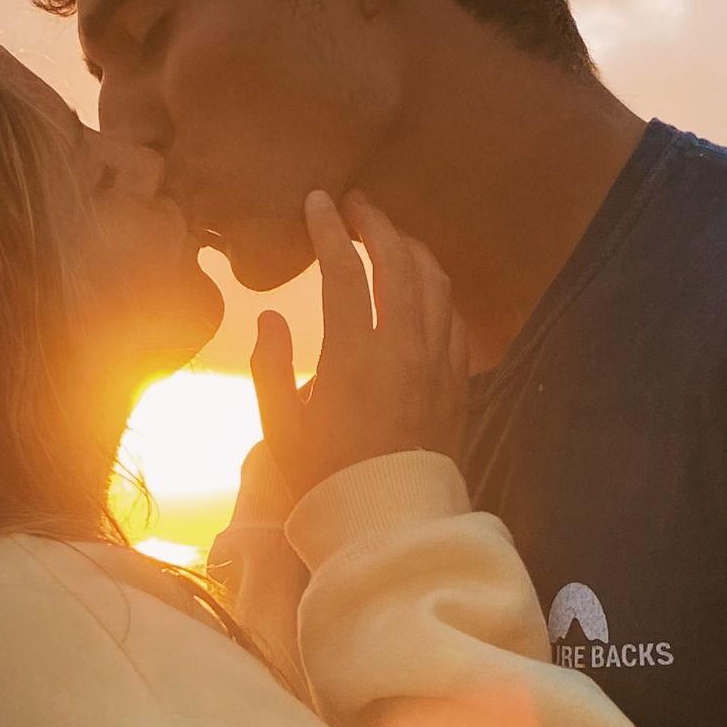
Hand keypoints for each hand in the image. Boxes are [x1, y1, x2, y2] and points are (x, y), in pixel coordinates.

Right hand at [249, 189, 469, 501]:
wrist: (390, 524)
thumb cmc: (325, 477)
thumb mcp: (280, 427)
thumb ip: (270, 365)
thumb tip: (271, 315)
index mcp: (353, 356)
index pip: (345, 271)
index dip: (330, 230)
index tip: (318, 202)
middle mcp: (403, 349)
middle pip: (398, 262)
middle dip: (375, 223)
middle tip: (355, 204)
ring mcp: (437, 362)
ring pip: (434, 282)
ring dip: (410, 248)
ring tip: (388, 234)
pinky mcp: (457, 379)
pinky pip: (453, 315)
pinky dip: (435, 287)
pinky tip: (420, 284)